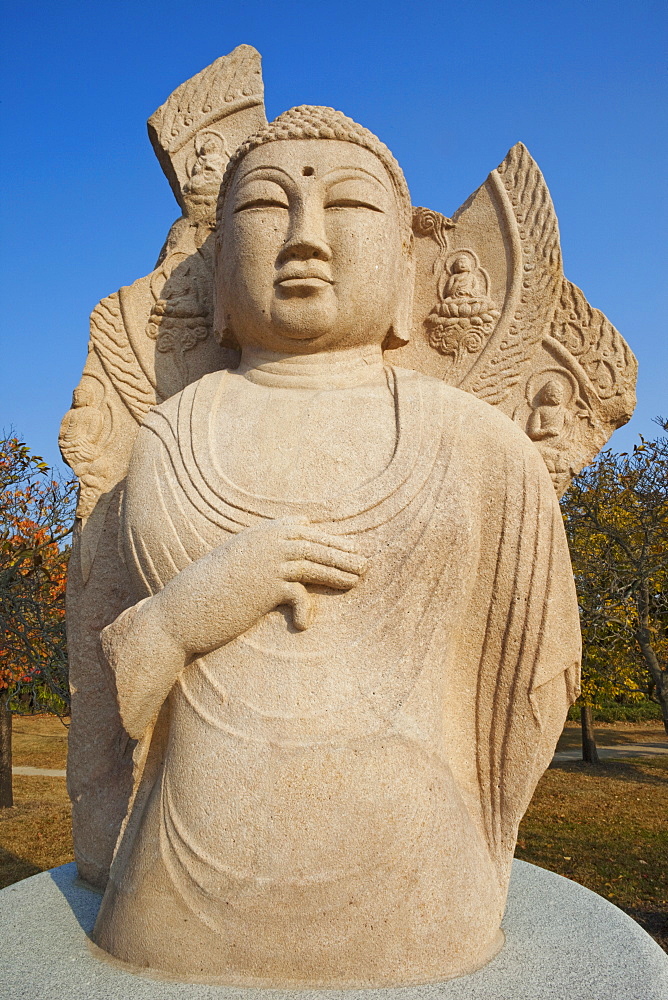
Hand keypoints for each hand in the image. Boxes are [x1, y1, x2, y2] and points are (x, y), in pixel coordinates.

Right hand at [156, 517, 367, 657]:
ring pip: (314, 564)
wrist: (181, 611)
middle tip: (365, 564)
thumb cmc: (208, 589)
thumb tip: (294, 534)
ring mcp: (267, 563)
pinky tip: (306, 622)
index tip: (348, 547)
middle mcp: (266, 543)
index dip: (327, 539)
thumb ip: (262, 546)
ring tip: (358, 580)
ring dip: (339, 572)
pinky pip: (298, 593)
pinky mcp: (266, 588)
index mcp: (259, 533)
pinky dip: (306, 607)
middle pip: (315, 545)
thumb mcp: (235, 558)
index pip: (303, 530)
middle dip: (341, 553)